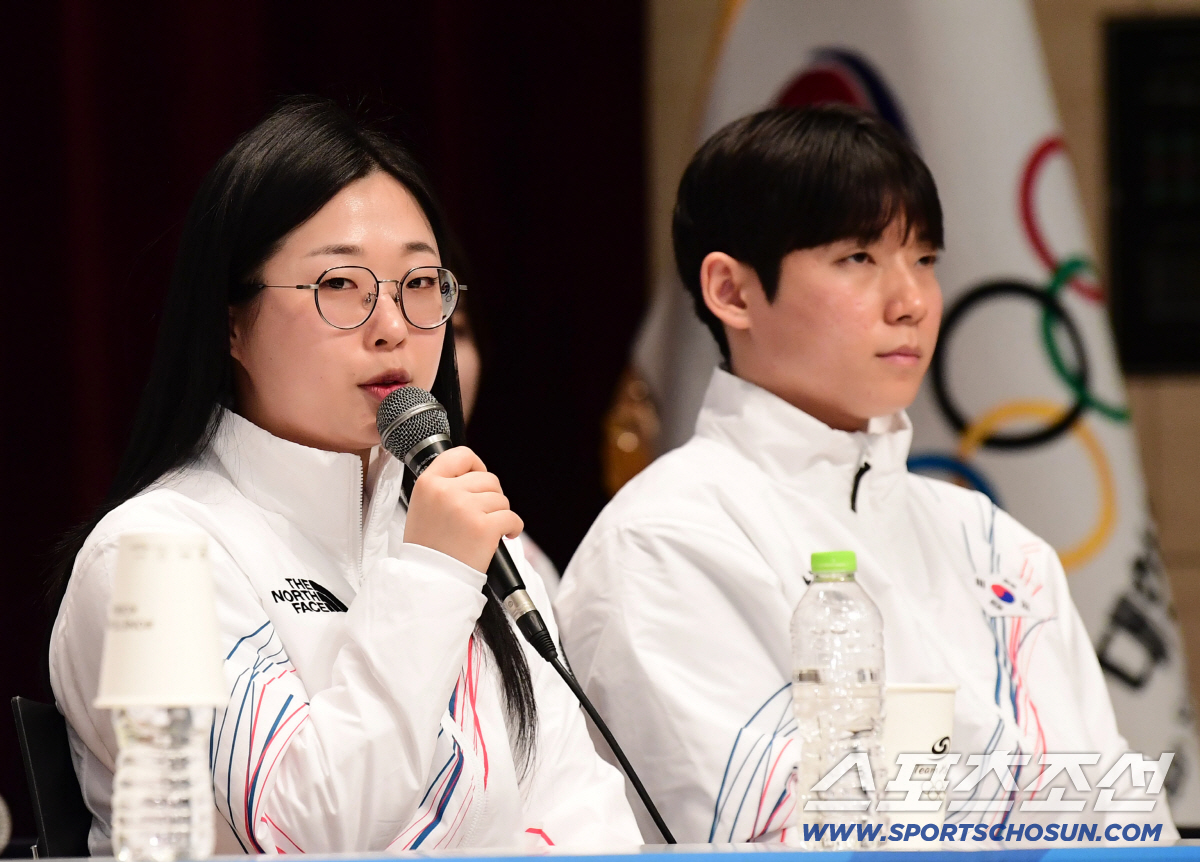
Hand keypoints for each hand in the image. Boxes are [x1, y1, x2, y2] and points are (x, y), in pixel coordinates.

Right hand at [402, 446, 523, 572]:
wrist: (430, 580)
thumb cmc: (428, 548)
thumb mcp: (422, 507)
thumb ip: (444, 487)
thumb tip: (474, 475)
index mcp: (428, 483)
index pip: (461, 455)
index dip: (476, 465)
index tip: (479, 477)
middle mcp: (447, 491)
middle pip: (488, 478)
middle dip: (491, 496)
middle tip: (483, 514)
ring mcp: (466, 508)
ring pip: (501, 499)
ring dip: (500, 514)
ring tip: (487, 529)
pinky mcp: (485, 527)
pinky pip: (512, 517)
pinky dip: (513, 527)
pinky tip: (504, 535)